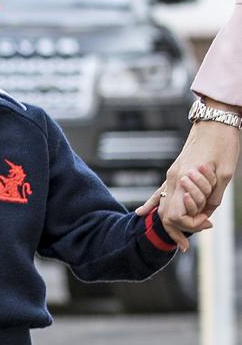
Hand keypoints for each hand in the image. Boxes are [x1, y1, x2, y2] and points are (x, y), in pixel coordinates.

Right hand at [137, 103, 238, 248]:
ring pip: (161, 204)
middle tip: (186, 244)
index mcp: (184, 178)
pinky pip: (159, 192)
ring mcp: (171, 174)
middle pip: (165, 213)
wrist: (216, 121)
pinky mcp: (175, 171)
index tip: (206, 224)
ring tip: (178, 239)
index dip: (190, 225)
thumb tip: (206, 212)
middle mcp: (173, 178)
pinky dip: (151, 204)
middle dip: (176, 231)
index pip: (176, 213)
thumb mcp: (225, 175)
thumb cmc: (223, 145)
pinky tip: (140, 213)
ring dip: (170, 222)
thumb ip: (213, 196)